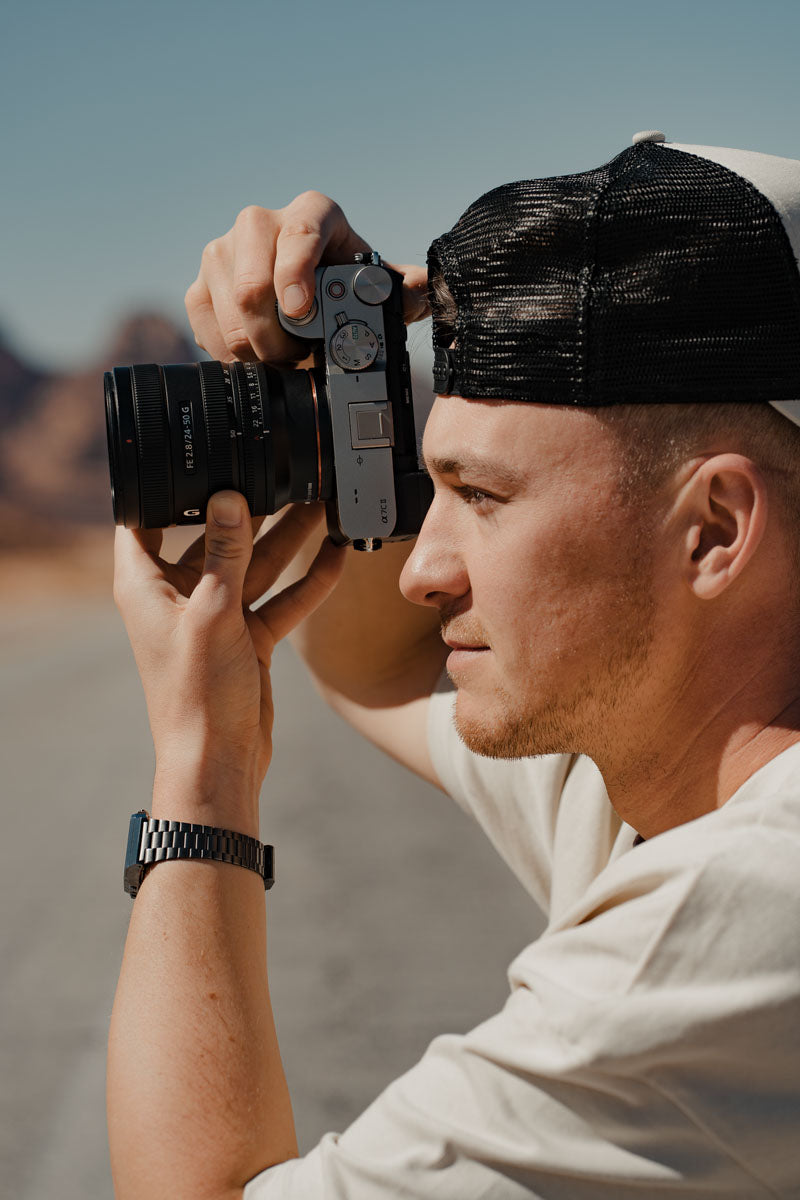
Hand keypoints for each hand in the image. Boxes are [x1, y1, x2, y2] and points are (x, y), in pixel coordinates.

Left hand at [113, 493, 343, 819]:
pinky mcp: (246, 637)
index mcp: (145, 585)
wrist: (219, 761)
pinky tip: (336, 555)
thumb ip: (226, 554)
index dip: (163, 488)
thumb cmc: (195, 695)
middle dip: (249, 510)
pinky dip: (306, 582)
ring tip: (321, 503)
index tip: (192, 455)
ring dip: (286, 540)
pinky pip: (278, 599)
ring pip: (253, 565)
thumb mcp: (213, 613)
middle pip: (214, 537)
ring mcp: (215, 616)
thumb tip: (230, 498)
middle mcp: (177, 595)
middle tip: (281, 474)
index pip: (143, 520)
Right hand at [185, 192, 428, 363]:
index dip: (296, 273)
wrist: (307, 287)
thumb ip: (403, 289)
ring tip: (284, 359)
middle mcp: (259, 221)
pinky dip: (232, 353)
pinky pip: (206, 324)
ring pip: (229, 313)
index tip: (300, 311)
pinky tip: (256, 355)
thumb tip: (421, 291)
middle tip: (299, 360)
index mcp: (312, 212)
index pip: (300, 234)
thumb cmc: (345, 282)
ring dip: (258, 350)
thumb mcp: (377, 285)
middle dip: (277, 337)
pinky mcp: (201, 282)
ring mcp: (223, 250)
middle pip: (252, 285)